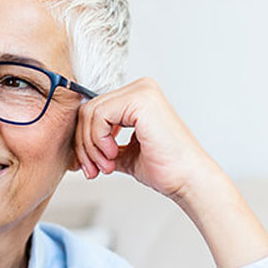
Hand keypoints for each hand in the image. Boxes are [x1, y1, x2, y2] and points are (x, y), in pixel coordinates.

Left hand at [73, 78, 217, 200]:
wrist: (187, 179)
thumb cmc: (165, 168)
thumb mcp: (125, 154)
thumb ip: (104, 145)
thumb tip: (80, 149)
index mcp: (137, 98)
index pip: (93, 110)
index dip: (84, 140)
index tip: (90, 166)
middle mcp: (140, 89)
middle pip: (88, 110)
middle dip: (84, 145)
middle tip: (94, 169)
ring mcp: (141, 91)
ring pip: (90, 113)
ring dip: (91, 146)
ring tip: (106, 166)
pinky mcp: (140, 99)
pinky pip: (99, 115)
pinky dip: (98, 140)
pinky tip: (113, 155)